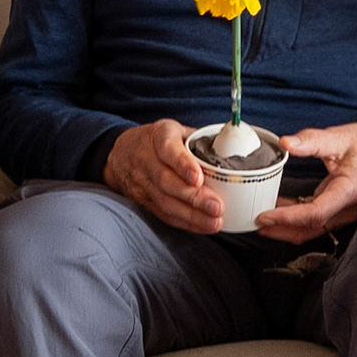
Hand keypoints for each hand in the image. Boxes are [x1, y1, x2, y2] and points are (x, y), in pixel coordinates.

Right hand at [103, 120, 223, 233]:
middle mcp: (146, 159)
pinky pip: (163, 213)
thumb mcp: (176, 130)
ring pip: (165, 201)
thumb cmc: (159, 140)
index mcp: (159, 136)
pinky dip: (185, 222)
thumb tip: (236, 149)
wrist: (120, 153)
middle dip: (193, 198)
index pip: (168, 150)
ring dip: (191, 215)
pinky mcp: (142, 200)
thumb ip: (201, 139)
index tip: (198, 178)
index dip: (183, 165)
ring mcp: (142, 182)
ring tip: (214, 221)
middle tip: (217, 207)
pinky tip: (203, 226)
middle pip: (167, 181)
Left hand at [255, 122, 356, 244]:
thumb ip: (312, 140)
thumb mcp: (340, 137)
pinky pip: (316, 223)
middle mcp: (348, 208)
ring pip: (312, 230)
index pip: (315, 213)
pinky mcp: (340, 211)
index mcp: (349, 190)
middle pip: (311, 229)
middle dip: (281, 229)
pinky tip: (279, 210)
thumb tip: (286, 142)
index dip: (288, 218)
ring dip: (286, 228)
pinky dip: (296, 220)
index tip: (264, 215)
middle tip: (254, 222)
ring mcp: (345, 213)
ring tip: (262, 220)